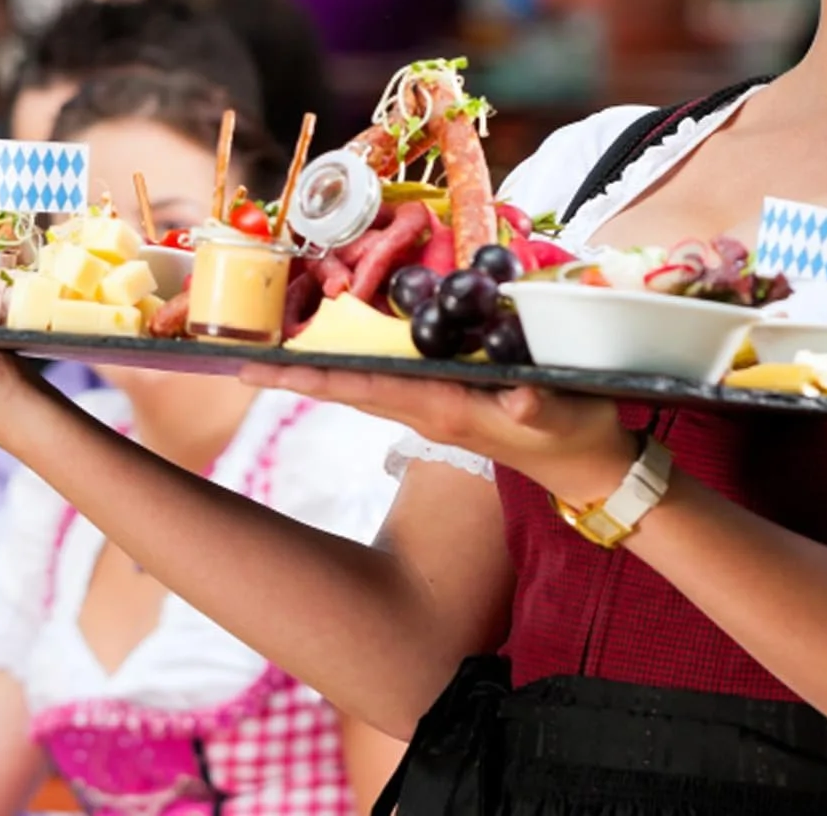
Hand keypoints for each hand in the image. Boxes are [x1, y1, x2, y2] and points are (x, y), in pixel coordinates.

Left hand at [238, 363, 636, 501]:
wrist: (588, 471)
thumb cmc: (577, 435)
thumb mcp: (568, 415)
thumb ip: (543, 404)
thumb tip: (521, 394)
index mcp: (446, 408)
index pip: (367, 388)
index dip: (315, 377)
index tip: (263, 371)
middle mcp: (427, 408)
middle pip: (348, 387)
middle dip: (295, 375)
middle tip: (238, 359)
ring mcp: (431, 407)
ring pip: (360, 385)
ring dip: (314, 372)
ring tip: (267, 355)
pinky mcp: (442, 402)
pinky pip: (384, 380)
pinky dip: (349, 368)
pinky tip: (326, 354)